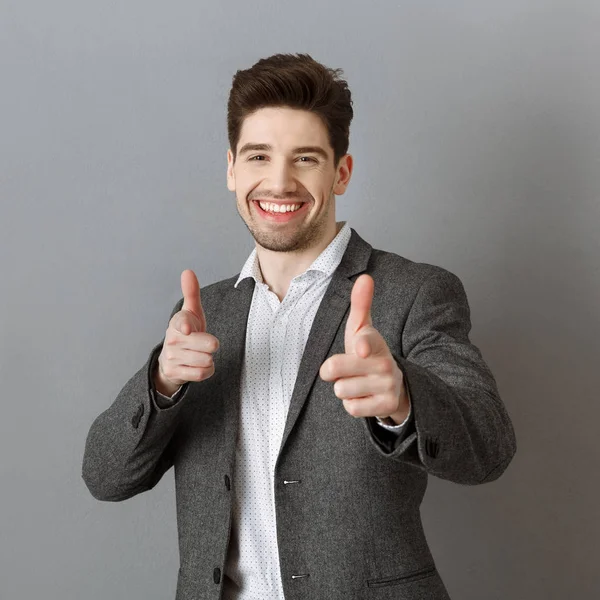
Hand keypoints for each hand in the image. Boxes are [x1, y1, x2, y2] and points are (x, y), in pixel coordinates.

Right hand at [156, 270, 219, 392]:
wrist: (171, 359)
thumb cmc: (187, 332)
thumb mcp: (191, 312)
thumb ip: (191, 293)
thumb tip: (187, 271)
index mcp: (177, 322)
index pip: (182, 323)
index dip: (185, 326)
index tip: (187, 329)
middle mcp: (172, 340)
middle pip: (208, 346)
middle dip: (211, 346)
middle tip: (204, 343)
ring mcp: (172, 357)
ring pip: (206, 361)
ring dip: (209, 359)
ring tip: (200, 354)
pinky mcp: (174, 373)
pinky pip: (202, 373)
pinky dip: (206, 370)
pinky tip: (198, 364)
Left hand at [319, 274, 408, 423]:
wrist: (394, 385)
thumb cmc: (368, 352)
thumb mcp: (362, 329)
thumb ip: (360, 304)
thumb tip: (365, 277)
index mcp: (376, 342)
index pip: (368, 341)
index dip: (363, 344)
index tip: (360, 349)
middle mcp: (385, 364)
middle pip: (337, 370)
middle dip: (333, 370)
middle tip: (346, 367)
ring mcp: (387, 386)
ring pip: (342, 390)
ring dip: (344, 388)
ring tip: (357, 382)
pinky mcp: (386, 406)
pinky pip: (352, 408)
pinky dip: (353, 404)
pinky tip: (364, 397)